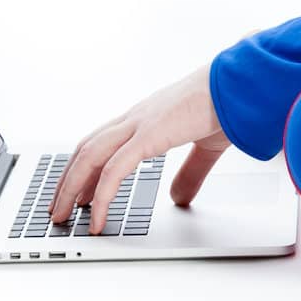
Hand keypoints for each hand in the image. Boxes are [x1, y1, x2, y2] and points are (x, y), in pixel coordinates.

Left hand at [48, 61, 232, 231]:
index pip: (104, 142)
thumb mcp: (205, 145)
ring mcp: (140, 123)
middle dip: (68, 180)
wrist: (241, 83)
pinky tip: (97, 217)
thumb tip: (178, 198)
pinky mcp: (149, 134)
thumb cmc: (227, 103)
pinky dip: (100, 195)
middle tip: (59, 209)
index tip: (78, 193)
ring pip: (90, 155)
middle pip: (87, 148)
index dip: (85, 168)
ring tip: (64, 215)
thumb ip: (191, 172)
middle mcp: (137, 117)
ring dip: (71, 187)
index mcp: (148, 117)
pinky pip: (113, 169)